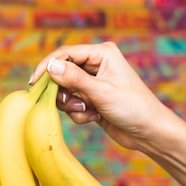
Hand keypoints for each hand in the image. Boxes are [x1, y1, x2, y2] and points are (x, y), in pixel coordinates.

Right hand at [30, 42, 169, 151]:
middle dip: (63, 90)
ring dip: (72, 104)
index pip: (65, 53)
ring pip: (66, 89)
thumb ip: (73, 78)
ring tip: (88, 110)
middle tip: (69, 102)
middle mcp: (97, 63)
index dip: (48, 67)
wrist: (150, 133)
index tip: (35, 83)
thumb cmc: (132, 108)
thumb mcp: (100, 92)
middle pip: (62, 72)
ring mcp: (94, 81)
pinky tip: (94, 117)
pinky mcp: (93, 98)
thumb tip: (50, 66)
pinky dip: (79, 112)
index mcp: (102, 53)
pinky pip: (73, 102)